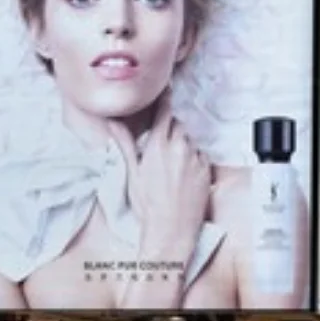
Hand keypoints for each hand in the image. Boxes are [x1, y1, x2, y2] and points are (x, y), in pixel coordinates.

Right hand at [108, 97, 210, 267]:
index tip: (165, 91)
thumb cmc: (148, 205)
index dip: (164, 100)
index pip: (164, 111)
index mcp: (158, 145)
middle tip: (161, 146)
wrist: (171, 229)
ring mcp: (195, 158)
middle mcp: (179, 147)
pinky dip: (193, 159)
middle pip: (177, 124)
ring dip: (181, 145)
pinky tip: (184, 175)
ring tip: (172, 167)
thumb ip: (124, 144)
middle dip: (170, 129)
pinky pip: (201, 154)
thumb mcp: (132, 173)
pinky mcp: (207, 169)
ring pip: (189, 139)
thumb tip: (112, 123)